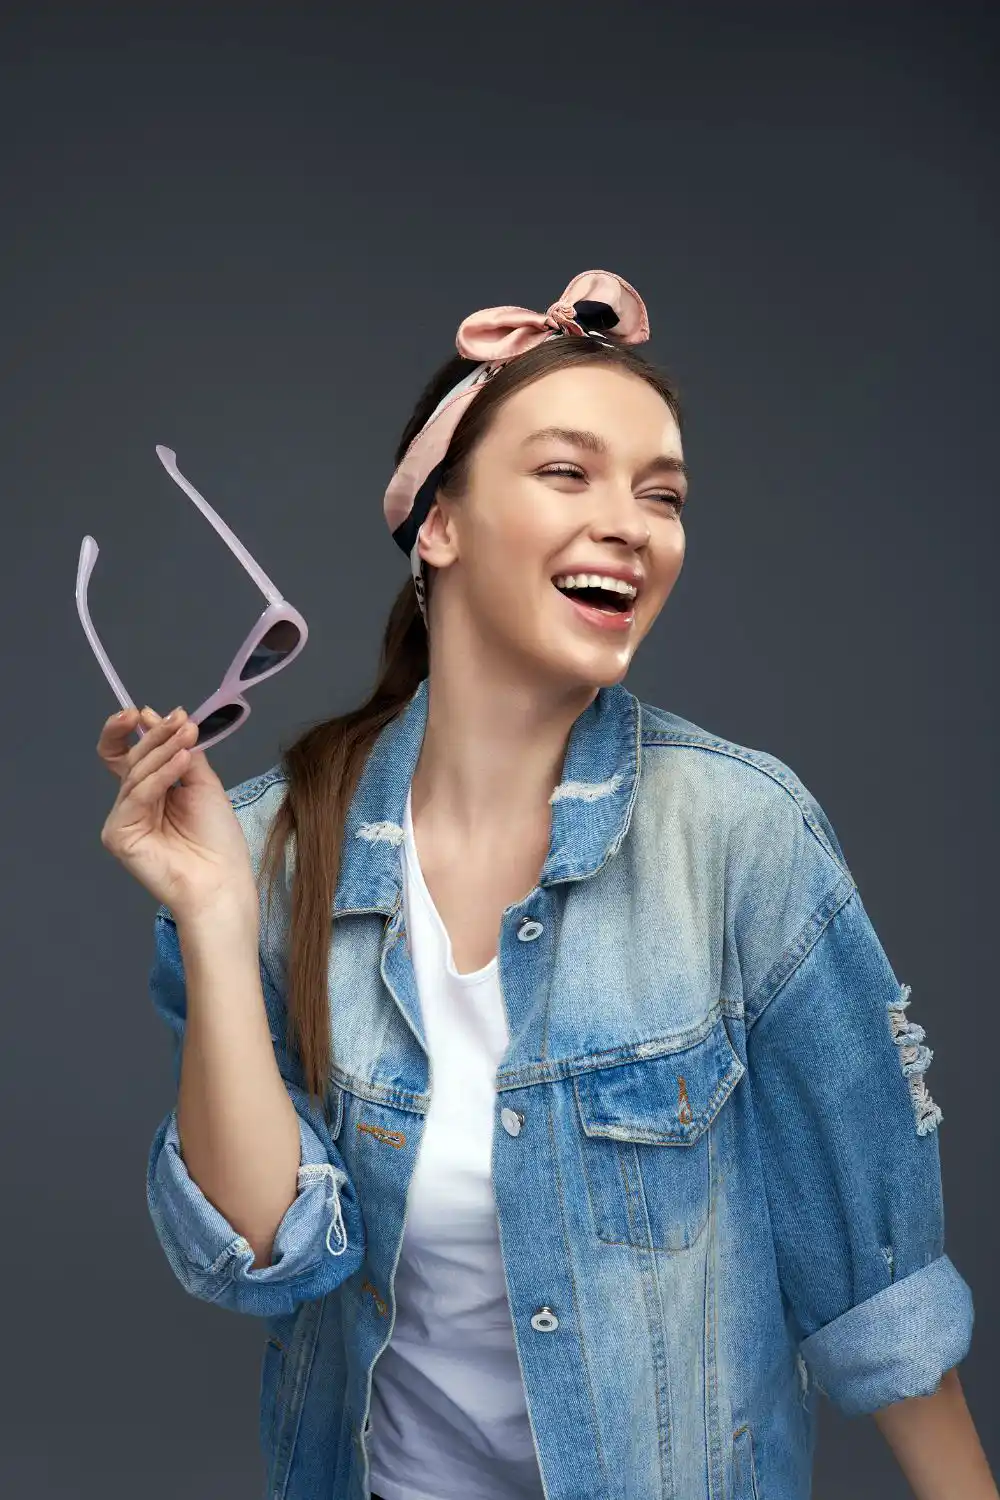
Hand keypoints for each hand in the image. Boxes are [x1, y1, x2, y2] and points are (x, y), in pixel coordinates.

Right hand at [97, 705, 258, 923]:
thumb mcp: (203, 784)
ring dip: (163, 751)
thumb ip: (183, 753)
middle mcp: (132, 804)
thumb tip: (163, 718)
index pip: (126, 755)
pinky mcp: (118, 834)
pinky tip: (182, 760)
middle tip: (179, 721)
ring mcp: (122, 819)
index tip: (144, 711)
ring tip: (187, 736)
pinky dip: (160, 776)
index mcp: (149, 792)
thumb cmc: (217, 840)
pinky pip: (137, 796)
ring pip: (136, 774)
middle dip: (156, 736)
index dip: (128, 731)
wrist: (221, 880)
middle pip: (132, 760)